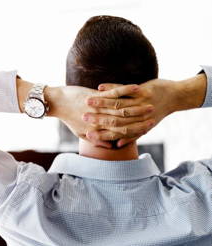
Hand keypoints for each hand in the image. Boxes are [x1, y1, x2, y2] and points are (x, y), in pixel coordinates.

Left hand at [45, 84, 155, 147]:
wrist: (56, 103)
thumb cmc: (68, 118)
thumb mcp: (80, 132)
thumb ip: (95, 139)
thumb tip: (108, 146)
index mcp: (96, 131)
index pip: (119, 134)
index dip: (135, 132)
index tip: (148, 128)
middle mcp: (99, 121)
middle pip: (124, 121)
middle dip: (141, 119)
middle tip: (154, 115)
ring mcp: (97, 108)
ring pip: (121, 108)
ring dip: (137, 105)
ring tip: (150, 102)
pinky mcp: (94, 96)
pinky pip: (113, 92)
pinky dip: (126, 89)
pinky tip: (137, 87)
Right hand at [85, 74, 206, 146]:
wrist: (174, 97)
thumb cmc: (155, 113)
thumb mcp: (143, 127)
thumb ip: (130, 137)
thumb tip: (116, 146)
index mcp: (136, 127)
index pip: (115, 133)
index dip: (101, 133)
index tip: (88, 133)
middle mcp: (137, 117)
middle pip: (113, 119)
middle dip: (97, 118)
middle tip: (83, 117)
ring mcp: (140, 104)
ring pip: (116, 104)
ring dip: (100, 103)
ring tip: (87, 101)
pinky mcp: (143, 92)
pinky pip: (123, 90)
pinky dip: (110, 88)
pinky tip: (100, 87)